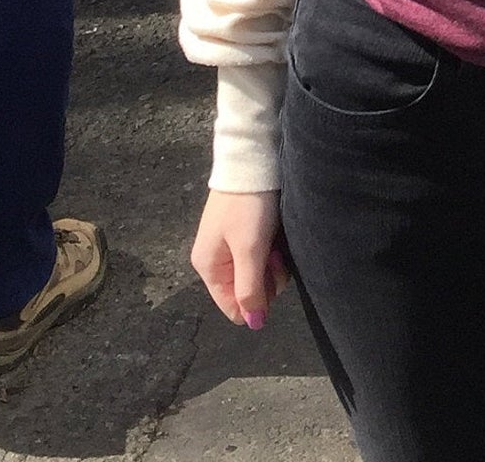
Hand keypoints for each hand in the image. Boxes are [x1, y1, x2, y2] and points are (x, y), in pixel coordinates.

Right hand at [191, 189, 288, 328]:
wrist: (253, 160)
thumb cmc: (249, 207)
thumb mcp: (250, 250)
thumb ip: (250, 288)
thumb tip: (253, 324)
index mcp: (208, 267)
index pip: (232, 307)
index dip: (256, 300)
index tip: (270, 277)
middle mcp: (216, 259)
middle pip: (247, 290)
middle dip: (267, 278)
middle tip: (274, 253)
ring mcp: (229, 244)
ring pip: (257, 272)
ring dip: (272, 262)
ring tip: (275, 240)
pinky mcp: (244, 231)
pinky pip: (261, 253)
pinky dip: (272, 248)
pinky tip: (276, 233)